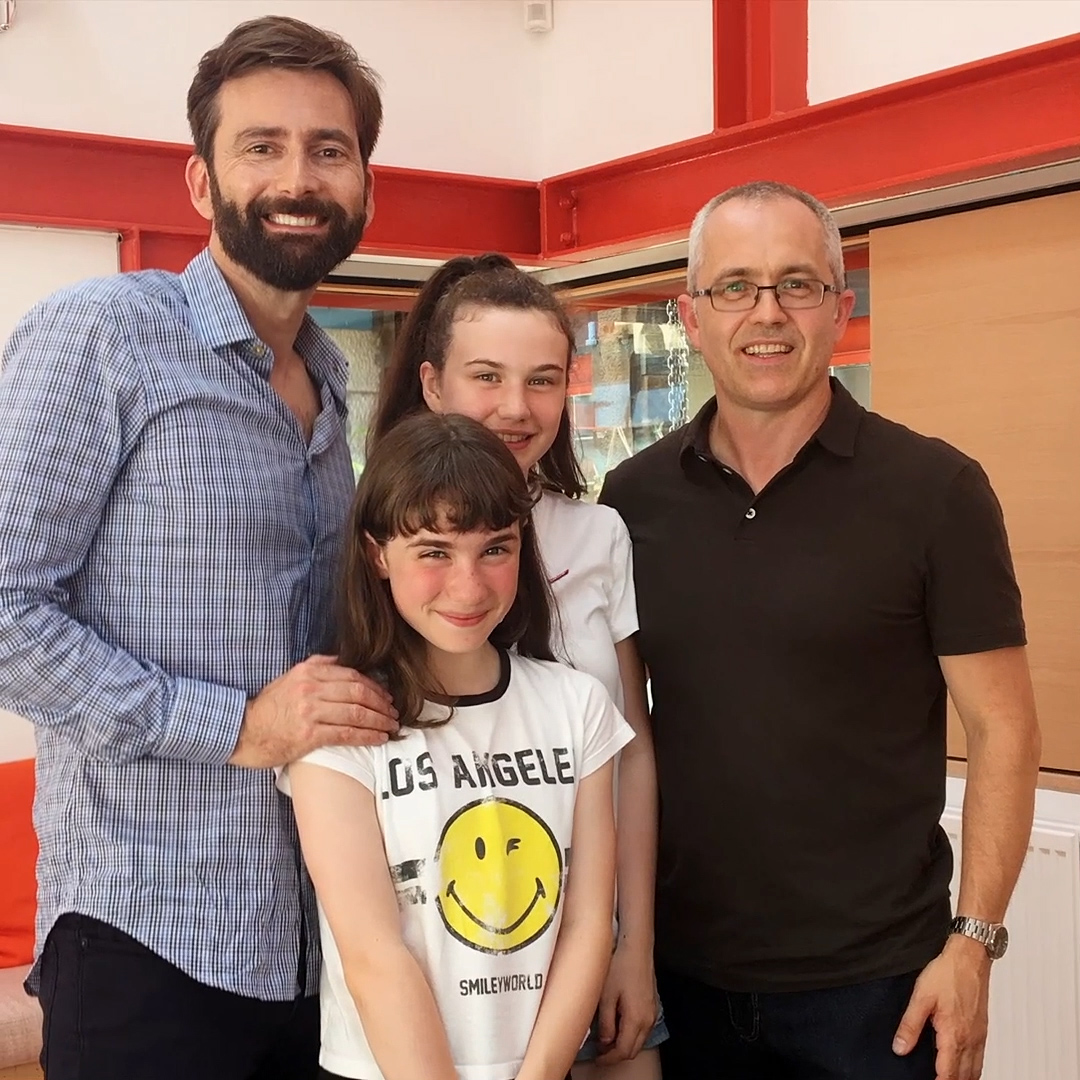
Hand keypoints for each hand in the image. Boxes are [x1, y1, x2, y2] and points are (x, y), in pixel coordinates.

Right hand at [229, 655, 398, 767]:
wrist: (244, 732)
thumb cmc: (268, 708)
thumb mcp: (289, 678)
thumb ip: (316, 666)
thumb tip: (343, 660)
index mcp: (308, 672)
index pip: (352, 675)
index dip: (374, 686)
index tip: (386, 695)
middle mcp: (311, 689)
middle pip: (358, 693)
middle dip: (381, 703)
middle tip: (393, 711)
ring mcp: (310, 712)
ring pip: (356, 713)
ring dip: (379, 720)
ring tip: (391, 725)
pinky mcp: (310, 735)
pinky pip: (347, 733)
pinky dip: (367, 736)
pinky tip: (379, 738)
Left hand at [593, 937, 657, 1064]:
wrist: (636, 948)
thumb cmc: (620, 966)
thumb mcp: (606, 996)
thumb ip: (606, 1023)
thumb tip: (605, 1042)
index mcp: (636, 1019)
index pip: (623, 1051)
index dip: (608, 1058)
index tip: (597, 1057)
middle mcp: (648, 1020)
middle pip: (633, 1050)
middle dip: (616, 1054)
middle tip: (600, 1051)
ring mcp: (652, 1013)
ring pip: (639, 1040)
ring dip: (624, 1044)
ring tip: (607, 1038)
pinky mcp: (652, 1005)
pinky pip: (643, 1029)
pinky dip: (631, 1033)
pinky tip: (618, 1025)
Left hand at [893, 935, 990, 1079]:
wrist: (970, 958)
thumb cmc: (948, 973)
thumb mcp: (921, 998)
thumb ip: (910, 1025)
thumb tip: (900, 1047)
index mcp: (953, 1036)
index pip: (947, 1073)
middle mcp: (970, 1040)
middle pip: (963, 1076)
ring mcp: (979, 1036)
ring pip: (974, 1070)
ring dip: (963, 1078)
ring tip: (949, 1079)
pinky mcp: (982, 1029)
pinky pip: (980, 1058)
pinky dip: (973, 1068)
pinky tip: (964, 1066)